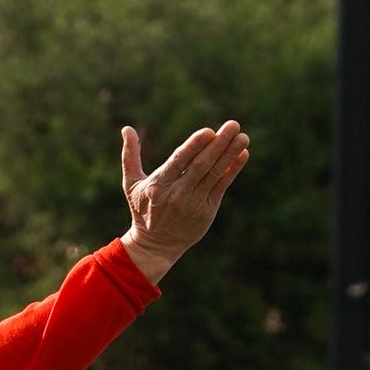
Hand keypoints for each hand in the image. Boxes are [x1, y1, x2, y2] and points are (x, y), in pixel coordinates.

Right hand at [120, 120, 249, 284]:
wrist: (155, 245)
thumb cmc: (143, 209)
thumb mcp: (131, 184)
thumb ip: (130, 156)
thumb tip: (127, 128)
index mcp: (158, 185)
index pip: (180, 161)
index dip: (195, 146)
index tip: (209, 131)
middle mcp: (177, 194)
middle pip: (201, 165)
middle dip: (219, 144)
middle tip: (233, 125)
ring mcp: (193, 203)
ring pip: (214, 174)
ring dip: (230, 154)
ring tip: (243, 137)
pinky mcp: (206, 211)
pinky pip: (221, 186)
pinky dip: (232, 170)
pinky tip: (242, 155)